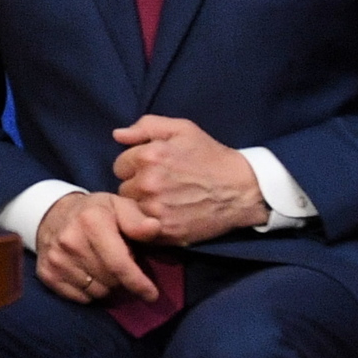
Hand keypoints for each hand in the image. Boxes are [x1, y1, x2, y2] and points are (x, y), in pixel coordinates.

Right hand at [34, 190, 165, 307]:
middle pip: (110, 280)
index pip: (119, 264)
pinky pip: (80, 298)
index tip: (152, 294)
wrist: (52, 214)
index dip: (138, 283)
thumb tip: (155, 227)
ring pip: (97, 292)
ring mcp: (56, 259)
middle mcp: (70, 241)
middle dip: (122, 278)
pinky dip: (90, 291)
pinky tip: (89, 274)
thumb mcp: (118, 205)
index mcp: (92, 221)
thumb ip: (138, 218)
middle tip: (120, 262)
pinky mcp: (47, 274)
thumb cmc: (94, 212)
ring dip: (107, 285)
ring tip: (104, 266)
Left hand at [111, 115, 267, 244]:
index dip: (135, 167)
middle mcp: (148, 184)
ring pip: (131, 210)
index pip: (119, 165)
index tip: (152, 169)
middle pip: (123, 189)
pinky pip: (143, 228)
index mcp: (149, 156)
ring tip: (165, 201)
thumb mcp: (181, 129)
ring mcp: (156, 210)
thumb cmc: (210, 156)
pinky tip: (168, 214)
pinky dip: (151, 223)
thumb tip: (117, 135)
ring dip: (142, 206)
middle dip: (137, 186)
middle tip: (160, 185)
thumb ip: (146, 126)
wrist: (240, 189)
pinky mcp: (165, 231)